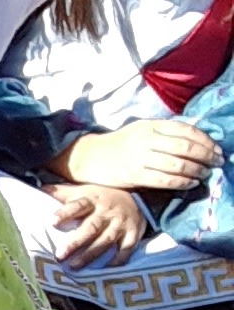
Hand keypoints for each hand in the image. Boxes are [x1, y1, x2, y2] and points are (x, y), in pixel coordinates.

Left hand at [49, 183, 147, 266]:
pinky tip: (105, 268)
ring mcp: (120, 224)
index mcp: (92, 200)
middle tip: (59, 255)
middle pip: (91, 227)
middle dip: (75, 242)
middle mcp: (106, 212)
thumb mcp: (83, 191)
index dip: (65, 213)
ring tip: (74, 266)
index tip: (52, 222)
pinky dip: (117, 259)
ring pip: (105, 240)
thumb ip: (62, 192)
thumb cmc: (101, 198)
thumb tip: (40, 189)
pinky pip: (126, 248)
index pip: (78, 205)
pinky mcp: (133, 234)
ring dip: (90, 254)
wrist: (137, 199)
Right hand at [54, 119, 220, 191]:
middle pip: (186, 147)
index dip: (206, 141)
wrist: (90, 157)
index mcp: (150, 125)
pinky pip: (166, 180)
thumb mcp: (142, 130)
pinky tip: (191, 183)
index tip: (218, 150)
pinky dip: (183, 182)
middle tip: (217, 163)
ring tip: (205, 174)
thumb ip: (167, 132)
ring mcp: (140, 157)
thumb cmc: (121, 144)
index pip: (186, 130)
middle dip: (206, 156)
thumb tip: (199, 140)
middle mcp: (146, 139)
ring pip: (178, 165)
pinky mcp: (135, 175)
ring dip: (197, 171)